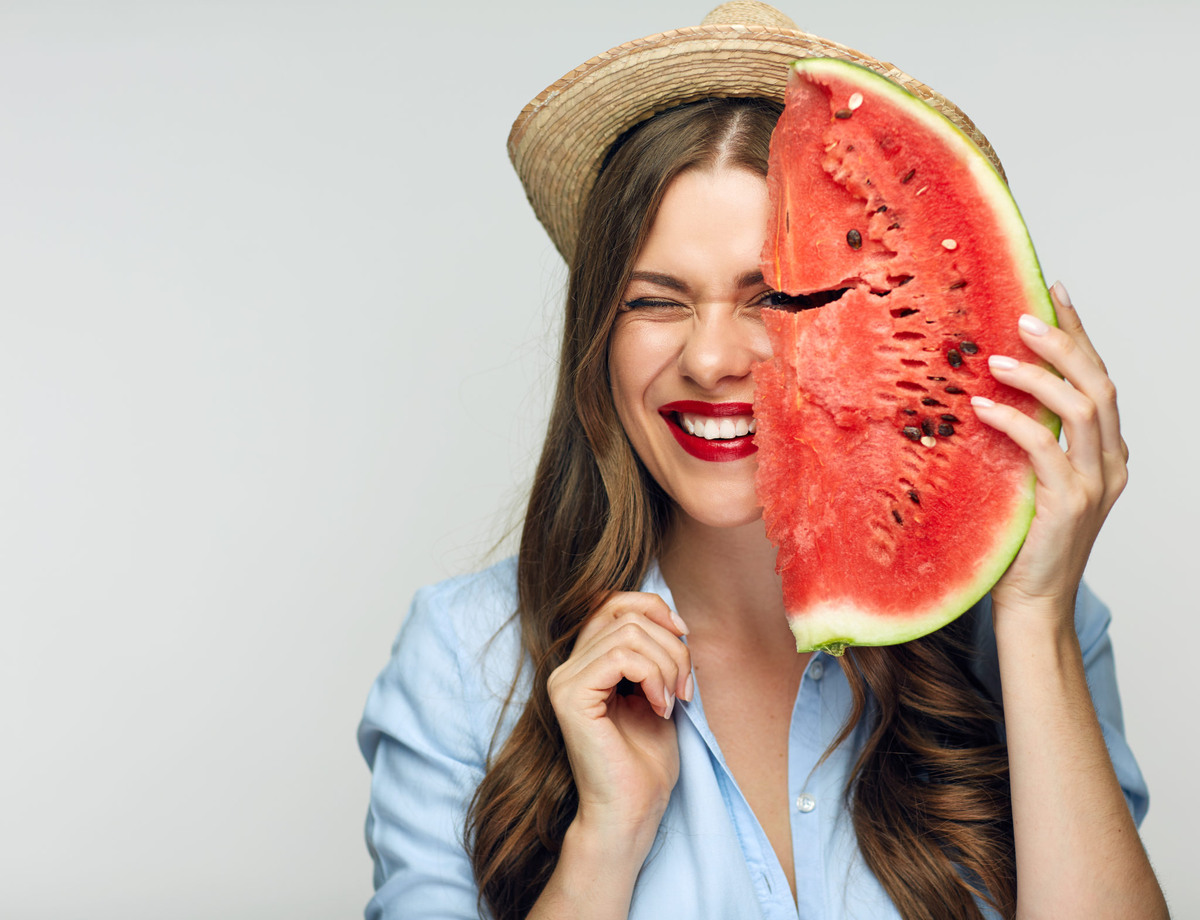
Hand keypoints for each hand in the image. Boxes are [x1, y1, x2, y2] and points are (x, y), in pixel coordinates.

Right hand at [547, 591, 691, 855]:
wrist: (633, 811)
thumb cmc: (646, 761)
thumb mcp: (657, 691)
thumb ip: (654, 653)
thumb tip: (672, 618)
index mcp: (585, 662)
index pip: (613, 603)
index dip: (654, 608)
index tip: (683, 637)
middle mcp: (568, 667)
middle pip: (625, 613)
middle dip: (671, 645)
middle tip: (685, 687)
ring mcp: (564, 680)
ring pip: (628, 633)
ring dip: (667, 663)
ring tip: (674, 699)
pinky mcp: (570, 696)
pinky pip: (621, 658)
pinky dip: (653, 676)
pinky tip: (660, 707)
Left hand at [970, 282, 1127, 621]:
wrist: (1031, 604)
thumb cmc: (1021, 543)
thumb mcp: (1027, 480)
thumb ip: (1025, 441)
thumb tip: (984, 389)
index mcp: (1105, 455)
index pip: (1098, 381)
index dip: (1079, 336)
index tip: (1055, 294)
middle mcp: (1109, 464)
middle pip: (1099, 384)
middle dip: (1065, 342)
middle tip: (1025, 315)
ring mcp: (1093, 485)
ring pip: (1082, 408)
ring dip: (1039, 376)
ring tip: (997, 356)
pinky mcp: (1069, 504)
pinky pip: (1045, 448)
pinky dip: (1015, 421)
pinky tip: (982, 406)